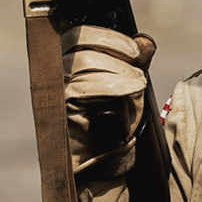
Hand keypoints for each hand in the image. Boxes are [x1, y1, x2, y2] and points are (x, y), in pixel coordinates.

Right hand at [61, 25, 154, 179]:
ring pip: (85, 63)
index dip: (105, 35)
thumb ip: (136, 64)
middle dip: (116, 51)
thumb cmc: (114, 126)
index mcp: (68, 66)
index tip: (134, 49)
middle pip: (79, 45)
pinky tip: (132, 92)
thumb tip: (145, 41)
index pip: (76, 35)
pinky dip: (116, 86)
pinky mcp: (60, 110)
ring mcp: (56, 93)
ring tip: (138, 86)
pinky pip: (87, 87)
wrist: (103, 166)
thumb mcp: (130, 89)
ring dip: (120, 71)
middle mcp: (56, 77)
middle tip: (138, 69)